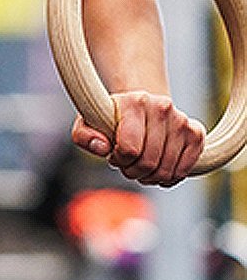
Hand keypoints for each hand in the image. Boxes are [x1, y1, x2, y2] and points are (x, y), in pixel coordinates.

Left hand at [72, 90, 205, 186]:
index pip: (129, 148)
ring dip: (150, 177)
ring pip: (166, 170)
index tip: (114, 154)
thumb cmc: (111, 120)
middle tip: (127, 164)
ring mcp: (182, 121)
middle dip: (133, 171)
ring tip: (140, 166)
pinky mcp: (196, 134)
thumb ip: (84, 136)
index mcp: (134, 102)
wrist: (141, 108)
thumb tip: (102, 147)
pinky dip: (169, 178)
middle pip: (148, 161)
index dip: (119, 160)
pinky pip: (184, 170)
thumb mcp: (88, 124)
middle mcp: (162, 107)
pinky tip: (157, 169)